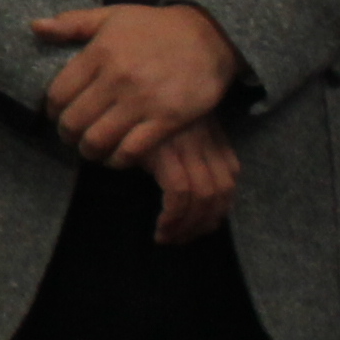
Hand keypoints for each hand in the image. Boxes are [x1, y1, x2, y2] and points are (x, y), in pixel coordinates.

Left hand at [31, 0, 241, 165]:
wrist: (211, 35)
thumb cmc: (156, 27)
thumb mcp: (112, 16)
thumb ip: (72, 24)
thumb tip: (35, 26)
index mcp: (99, 53)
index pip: (58, 94)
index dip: (52, 110)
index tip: (57, 115)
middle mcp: (117, 78)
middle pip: (74, 121)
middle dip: (67, 135)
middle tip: (72, 137)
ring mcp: (143, 100)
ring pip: (98, 140)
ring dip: (90, 151)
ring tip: (92, 148)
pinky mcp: (168, 119)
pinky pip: (132, 150)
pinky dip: (118, 159)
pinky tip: (118, 156)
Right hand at [141, 116, 236, 245]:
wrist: (109, 102)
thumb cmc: (131, 120)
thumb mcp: (165, 129)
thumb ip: (181, 149)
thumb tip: (183, 193)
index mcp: (208, 131)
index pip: (230, 173)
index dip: (221, 203)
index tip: (203, 222)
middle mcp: (203, 138)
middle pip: (222, 188)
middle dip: (206, 221)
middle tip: (184, 237)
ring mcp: (186, 145)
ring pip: (204, 195)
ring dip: (189, 225)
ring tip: (169, 237)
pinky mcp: (165, 152)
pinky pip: (180, 193)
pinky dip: (174, 217)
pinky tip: (161, 227)